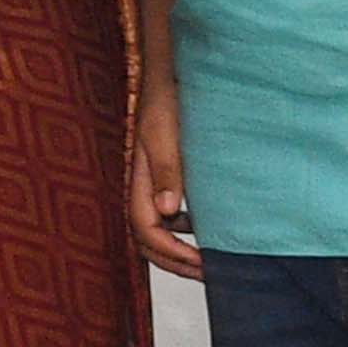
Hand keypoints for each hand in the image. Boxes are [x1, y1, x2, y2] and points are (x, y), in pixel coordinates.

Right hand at [133, 80, 202, 281]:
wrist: (166, 73)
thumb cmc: (165, 98)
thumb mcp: (166, 134)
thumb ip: (167, 172)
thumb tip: (168, 212)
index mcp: (138, 180)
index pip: (147, 232)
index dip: (175, 254)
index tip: (205, 264)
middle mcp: (141, 186)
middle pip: (147, 240)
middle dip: (175, 262)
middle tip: (209, 274)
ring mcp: (151, 182)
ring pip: (157, 229)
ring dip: (178, 248)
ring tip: (208, 257)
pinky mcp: (164, 174)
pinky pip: (167, 212)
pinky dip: (183, 227)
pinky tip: (203, 223)